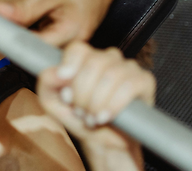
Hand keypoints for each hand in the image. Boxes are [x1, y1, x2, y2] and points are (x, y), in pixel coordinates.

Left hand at [0, 0, 118, 45]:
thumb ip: (26, 6)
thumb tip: (1, 14)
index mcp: (71, 34)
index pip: (34, 47)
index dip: (8, 44)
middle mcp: (71, 44)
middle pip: (33, 51)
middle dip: (7, 45)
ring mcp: (67, 42)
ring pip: (35, 47)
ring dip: (14, 39)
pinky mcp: (63, 37)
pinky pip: (40, 39)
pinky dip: (24, 32)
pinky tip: (8, 26)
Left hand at [37, 42, 154, 155]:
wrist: (105, 142)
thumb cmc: (80, 118)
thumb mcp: (53, 104)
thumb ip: (47, 84)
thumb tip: (57, 72)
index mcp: (86, 59)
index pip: (78, 49)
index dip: (70, 67)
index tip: (66, 91)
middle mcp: (107, 58)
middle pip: (93, 63)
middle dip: (83, 93)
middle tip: (80, 112)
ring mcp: (127, 67)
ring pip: (110, 74)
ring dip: (97, 102)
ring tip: (91, 119)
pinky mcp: (144, 81)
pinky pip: (129, 85)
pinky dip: (114, 104)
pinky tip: (105, 117)